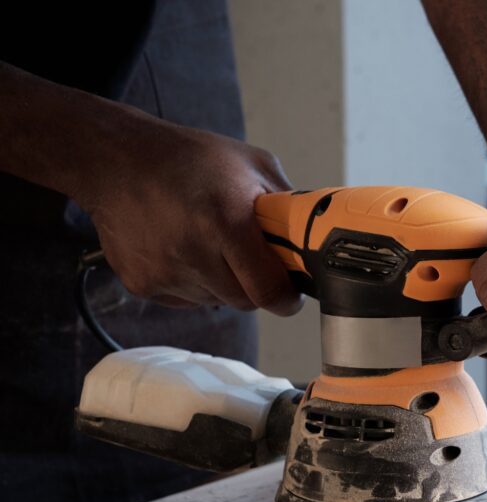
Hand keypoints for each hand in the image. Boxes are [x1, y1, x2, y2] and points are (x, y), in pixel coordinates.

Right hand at [79, 120, 301, 315]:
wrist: (114, 159)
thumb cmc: (188, 158)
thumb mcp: (252, 165)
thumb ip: (288, 205)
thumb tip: (314, 237)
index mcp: (226, 222)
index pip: (269, 290)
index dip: (286, 298)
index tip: (291, 293)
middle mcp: (192, 252)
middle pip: (245, 301)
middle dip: (255, 286)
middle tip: (250, 260)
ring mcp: (164, 272)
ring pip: (215, 301)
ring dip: (223, 283)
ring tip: (209, 243)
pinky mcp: (141, 284)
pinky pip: (186, 300)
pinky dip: (193, 283)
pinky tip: (183, 248)